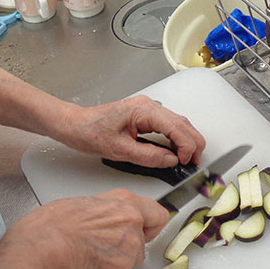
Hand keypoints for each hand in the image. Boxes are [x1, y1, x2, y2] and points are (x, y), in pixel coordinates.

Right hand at [1, 189, 169, 268]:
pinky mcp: (121, 268)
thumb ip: (105, 213)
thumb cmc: (54, 223)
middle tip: (105, 247)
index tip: (146, 229)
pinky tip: (83, 264)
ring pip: (129, 260)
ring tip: (87, 254)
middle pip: (143, 240)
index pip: (157, 213)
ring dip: (112, 262)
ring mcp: (129, 246)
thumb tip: (103, 222)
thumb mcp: (83, 204)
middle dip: (127, 247)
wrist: (46, 244)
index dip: (150, 225)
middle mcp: (132, 220)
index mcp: (123, 200)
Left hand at [57, 95, 205, 168]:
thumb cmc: (90, 132)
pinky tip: (176, 151)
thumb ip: (149, 156)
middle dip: (192, 143)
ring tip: (188, 159)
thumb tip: (171, 160)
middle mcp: (148, 106)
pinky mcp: (144, 116)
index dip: (186, 146)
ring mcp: (146, 110)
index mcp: (143, 110)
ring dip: (186, 141)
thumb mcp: (120, 150)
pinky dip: (176, 138)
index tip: (187, 162)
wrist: (75, 125)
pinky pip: (167, 125)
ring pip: (177, 123)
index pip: (176, 126)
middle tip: (194, 162)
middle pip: (182, 122)